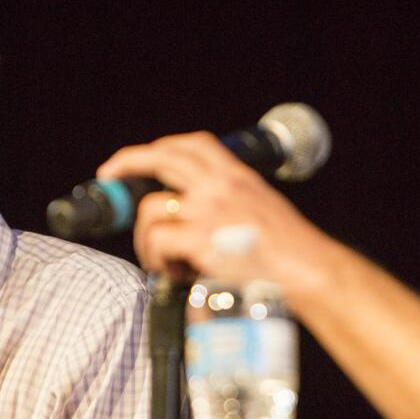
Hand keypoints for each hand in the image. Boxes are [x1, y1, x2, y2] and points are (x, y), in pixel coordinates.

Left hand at [97, 131, 334, 299]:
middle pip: (162, 157)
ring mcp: (208, 210)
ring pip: (150, 207)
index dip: (163, 146)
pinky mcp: (200, 238)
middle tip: (109, 176)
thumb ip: (232, 206)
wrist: (310, 272)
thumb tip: (197, 219)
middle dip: (127, 162)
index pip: (196, 144)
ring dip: (145, 238)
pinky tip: (175, 274)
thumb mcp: (264, 211)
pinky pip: (157, 241)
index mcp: (238, 177)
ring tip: (160, 261)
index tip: (144, 157)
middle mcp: (220, 186)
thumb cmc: (293, 252)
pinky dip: (158, 260)